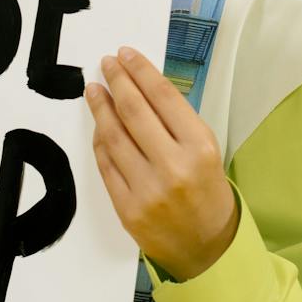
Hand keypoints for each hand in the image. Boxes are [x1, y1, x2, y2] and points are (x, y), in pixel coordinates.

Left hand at [85, 47, 238, 281]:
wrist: (207, 246)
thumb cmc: (207, 191)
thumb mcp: (206, 150)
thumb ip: (175, 121)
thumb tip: (140, 87)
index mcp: (199, 146)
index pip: (162, 96)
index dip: (140, 71)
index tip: (126, 54)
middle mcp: (173, 166)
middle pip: (134, 110)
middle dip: (117, 81)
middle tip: (106, 64)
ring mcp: (147, 189)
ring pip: (114, 136)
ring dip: (100, 108)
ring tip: (94, 90)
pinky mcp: (127, 208)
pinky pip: (106, 165)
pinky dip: (100, 141)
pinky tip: (98, 125)